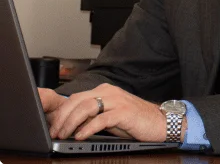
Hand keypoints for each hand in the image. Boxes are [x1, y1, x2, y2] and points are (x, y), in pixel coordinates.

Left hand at [39, 84, 182, 141]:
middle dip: (62, 117)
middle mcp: (109, 92)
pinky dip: (87, 128)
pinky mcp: (123, 112)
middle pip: (78, 100)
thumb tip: (70, 124)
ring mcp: (117, 100)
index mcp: (104, 91)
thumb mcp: (110, 116)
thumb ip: (93, 115)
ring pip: (86, 107)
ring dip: (71, 123)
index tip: (52, 126)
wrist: (159, 121)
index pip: (76, 97)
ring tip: (64, 135)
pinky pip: (101, 119)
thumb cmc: (133, 120)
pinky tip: (81, 136)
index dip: (61, 112)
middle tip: (54, 132)